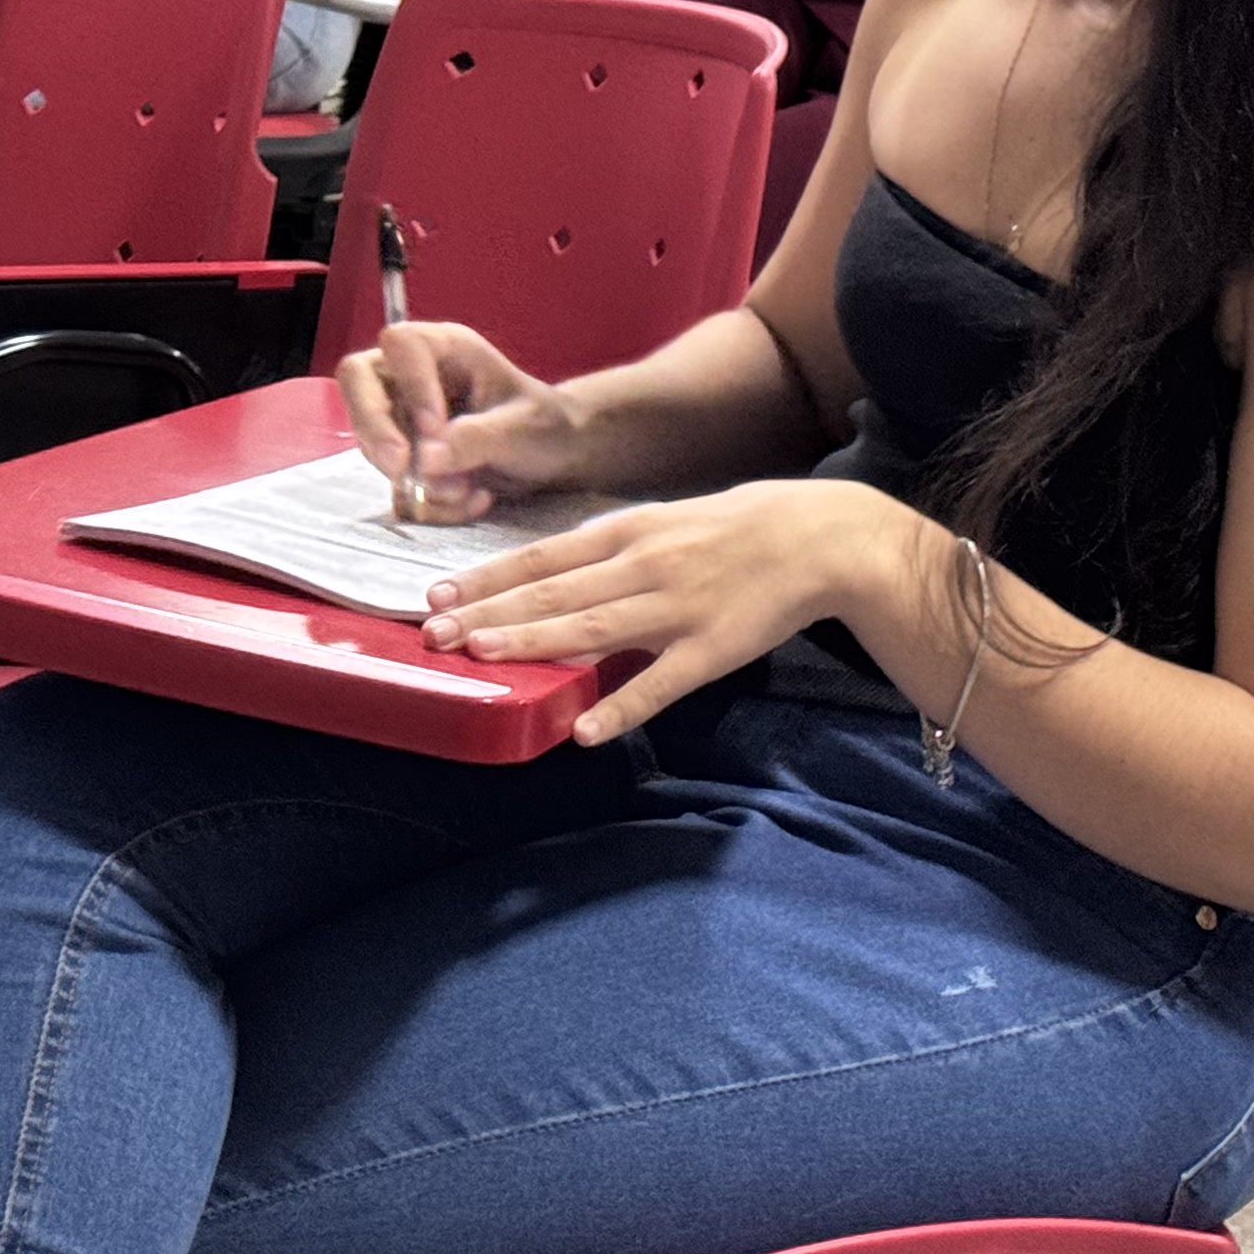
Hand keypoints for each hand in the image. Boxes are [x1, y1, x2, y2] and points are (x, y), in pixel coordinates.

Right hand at [336, 319, 587, 524]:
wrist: (555, 456)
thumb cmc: (544, 425)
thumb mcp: (522, 428)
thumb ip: (476, 438)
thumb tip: (426, 459)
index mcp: (445, 350)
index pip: (399, 346)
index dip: (409, 387)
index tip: (434, 429)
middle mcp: (413, 377)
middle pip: (357, 384)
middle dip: (376, 432)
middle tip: (403, 468)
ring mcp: (403, 417)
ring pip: (371, 442)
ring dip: (414, 478)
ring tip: (468, 489)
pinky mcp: (406, 457)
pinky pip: (395, 482)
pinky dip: (429, 503)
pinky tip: (472, 500)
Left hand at [418, 479, 896, 745]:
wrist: (818, 536)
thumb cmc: (731, 529)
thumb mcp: (662, 522)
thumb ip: (606, 551)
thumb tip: (546, 576)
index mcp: (627, 532)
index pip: (542, 557)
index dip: (487, 578)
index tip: (437, 594)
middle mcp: (643, 565)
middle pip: (553, 593)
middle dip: (491, 613)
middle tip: (435, 633)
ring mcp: (676, 608)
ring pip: (593, 627)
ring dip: (535, 642)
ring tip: (484, 655)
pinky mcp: (711, 649)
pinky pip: (660, 683)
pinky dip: (622, 706)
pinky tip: (584, 731)